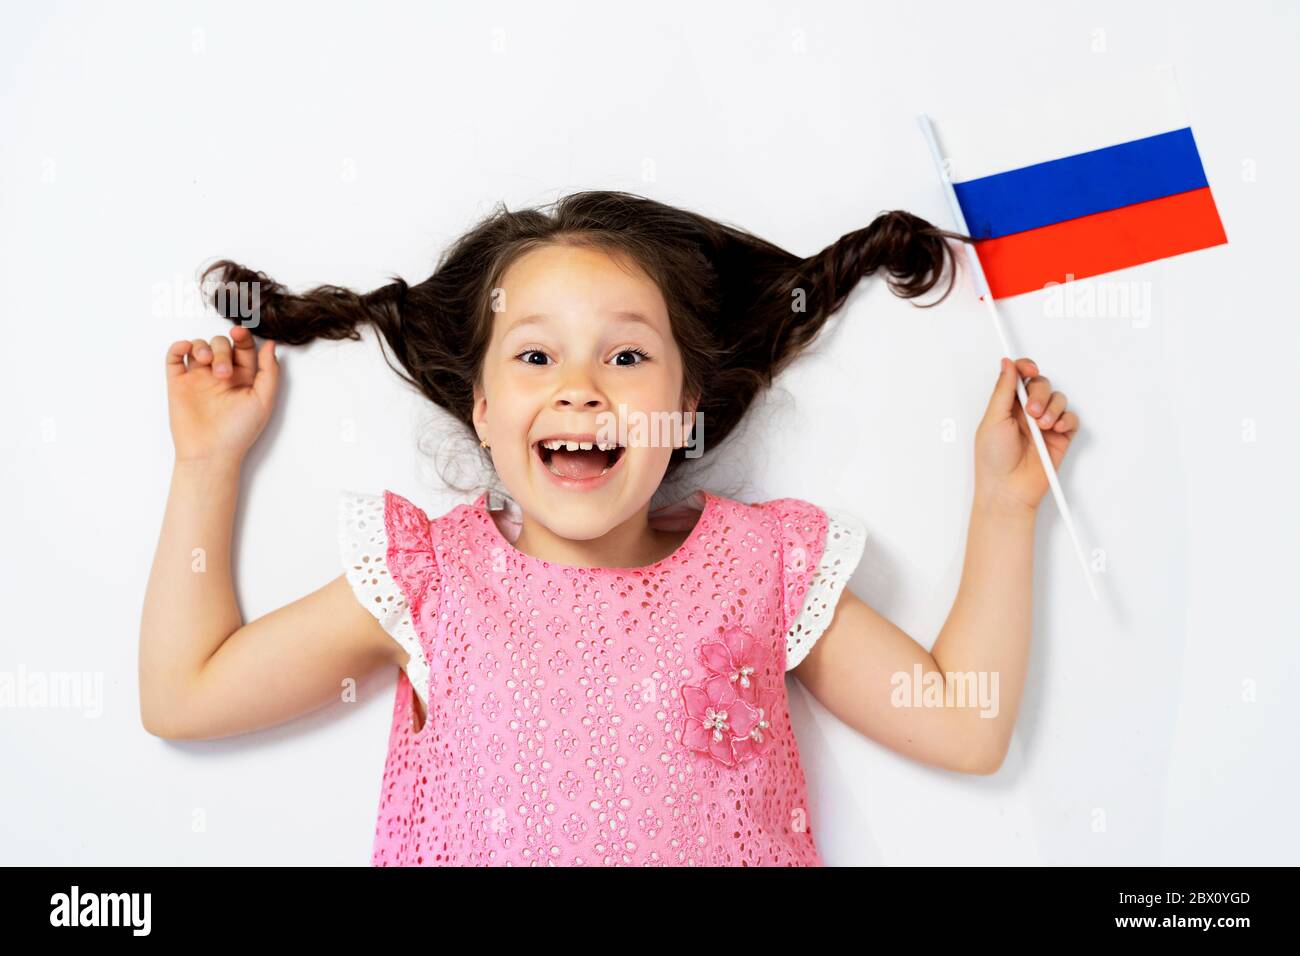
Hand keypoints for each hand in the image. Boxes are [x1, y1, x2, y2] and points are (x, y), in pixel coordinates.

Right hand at [165, 325, 279, 464]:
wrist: (211, 452)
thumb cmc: (239, 430)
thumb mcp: (264, 400)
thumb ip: (269, 371)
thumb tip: (270, 344)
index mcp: (243, 377)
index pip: (243, 347)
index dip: (242, 336)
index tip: (239, 333)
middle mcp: (220, 374)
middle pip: (221, 344)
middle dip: (222, 350)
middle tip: (223, 373)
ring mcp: (198, 377)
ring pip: (199, 346)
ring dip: (202, 346)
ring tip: (206, 363)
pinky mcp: (178, 383)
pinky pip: (174, 356)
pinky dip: (179, 346)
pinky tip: (186, 349)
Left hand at [974, 356, 1079, 510]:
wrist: (1008, 489)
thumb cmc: (993, 461)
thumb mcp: (993, 420)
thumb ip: (1003, 390)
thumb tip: (1007, 364)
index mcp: (1006, 406)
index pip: (1019, 377)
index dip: (1026, 368)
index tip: (1030, 369)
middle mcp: (1025, 413)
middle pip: (1041, 384)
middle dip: (1040, 393)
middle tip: (1032, 412)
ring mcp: (1044, 425)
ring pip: (1058, 399)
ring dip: (1052, 408)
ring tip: (1042, 425)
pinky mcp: (1060, 438)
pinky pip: (1072, 419)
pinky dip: (1067, 419)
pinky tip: (1056, 427)